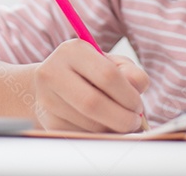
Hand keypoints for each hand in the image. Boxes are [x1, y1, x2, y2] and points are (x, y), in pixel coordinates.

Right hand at [31, 39, 149, 131]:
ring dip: (111, 129)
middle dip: (121, 118)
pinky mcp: (47, 120)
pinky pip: (80, 135)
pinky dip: (98, 135)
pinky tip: (102, 125)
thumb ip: (131, 73)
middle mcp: (53, 71)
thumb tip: (138, 87)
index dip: (128, 95)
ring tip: (119, 122)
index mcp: (73, 50)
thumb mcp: (112, 63)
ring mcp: (46, 97)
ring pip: (87, 123)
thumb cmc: (90, 72)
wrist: (52, 83)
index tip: (138, 106)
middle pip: (93, 103)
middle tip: (134, 122)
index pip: (107, 75)